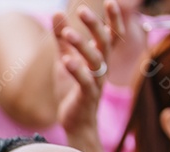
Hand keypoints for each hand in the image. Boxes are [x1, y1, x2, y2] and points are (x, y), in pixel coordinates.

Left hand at [54, 1, 122, 151]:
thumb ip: (62, 39)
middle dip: (94, 25)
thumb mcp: (65, 60)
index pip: (111, 35)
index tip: (110, 1)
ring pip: (94, 60)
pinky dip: (76, 70)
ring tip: (67, 33)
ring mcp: (96, 82)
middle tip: (81, 10)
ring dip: (81, 45)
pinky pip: (84, 81)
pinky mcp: (86, 96)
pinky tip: (66, 61)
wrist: (75, 122)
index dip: (113, 19)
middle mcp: (102, 68)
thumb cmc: (72, 89)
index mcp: (100, 58)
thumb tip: (57, 13)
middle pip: (104, 42)